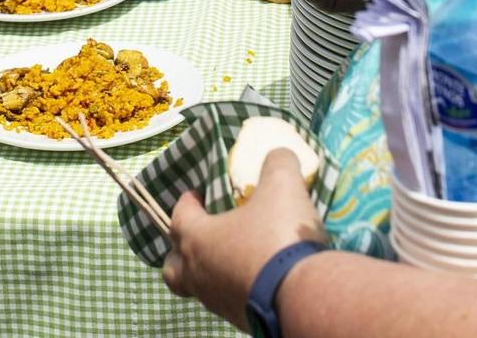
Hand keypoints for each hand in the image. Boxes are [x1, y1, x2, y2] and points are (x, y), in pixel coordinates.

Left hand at [162, 149, 326, 324]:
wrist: (303, 298)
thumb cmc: (279, 237)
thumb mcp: (283, 186)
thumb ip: (277, 164)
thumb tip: (279, 154)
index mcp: (198, 240)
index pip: (178, 218)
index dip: (185, 203)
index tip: (196, 194)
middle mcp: (200, 276)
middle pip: (173, 269)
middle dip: (180, 252)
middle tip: (199, 237)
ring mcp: (219, 303)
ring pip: (201, 289)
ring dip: (211, 272)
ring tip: (235, 257)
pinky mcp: (241, 322)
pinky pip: (230, 303)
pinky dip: (236, 290)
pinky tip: (258, 279)